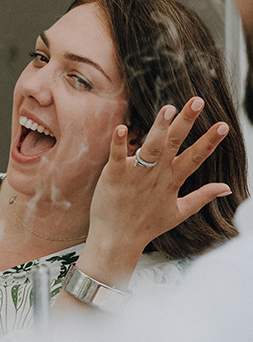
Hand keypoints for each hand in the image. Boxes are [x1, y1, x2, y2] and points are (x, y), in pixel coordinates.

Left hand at [81, 98, 230, 282]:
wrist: (117, 240)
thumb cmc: (147, 225)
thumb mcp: (180, 212)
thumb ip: (203, 197)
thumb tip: (226, 188)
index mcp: (172, 181)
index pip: (195, 158)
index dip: (209, 141)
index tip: (224, 125)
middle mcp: (156, 175)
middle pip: (174, 144)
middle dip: (186, 122)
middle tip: (197, 101)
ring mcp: (135, 174)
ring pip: (150, 147)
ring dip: (159, 128)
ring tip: (168, 109)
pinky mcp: (114, 174)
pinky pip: (117, 155)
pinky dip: (119, 143)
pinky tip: (121, 128)